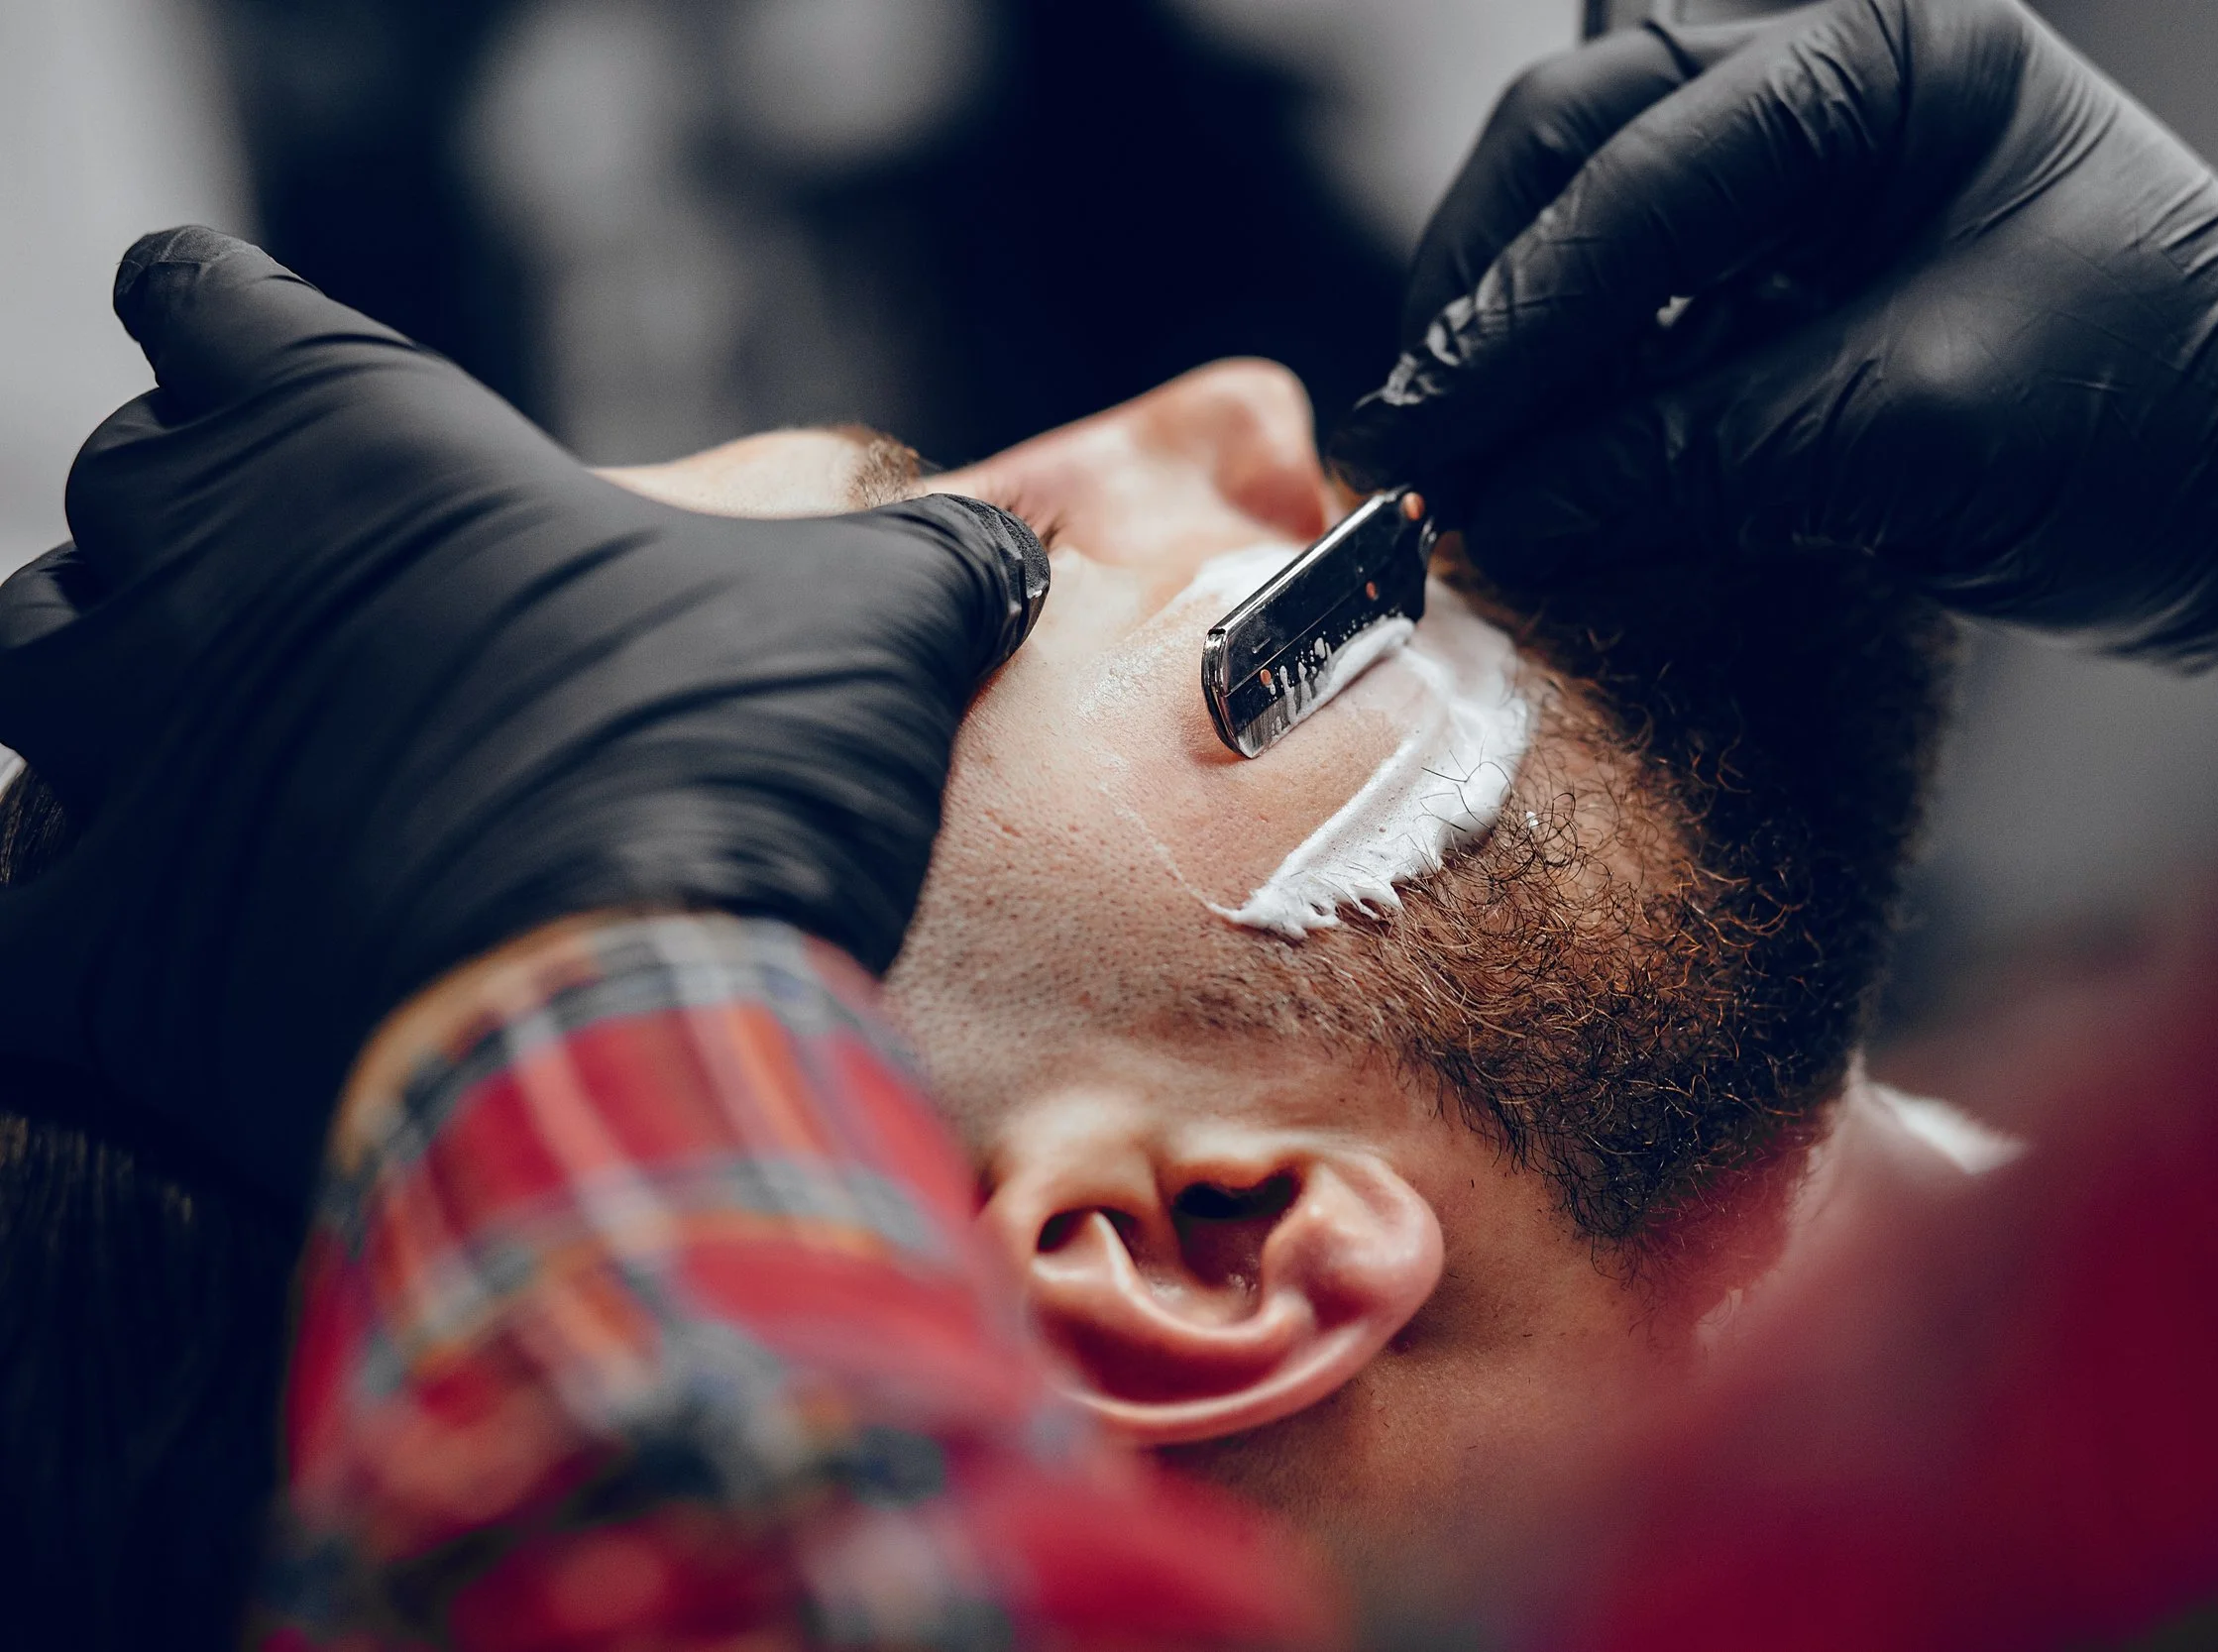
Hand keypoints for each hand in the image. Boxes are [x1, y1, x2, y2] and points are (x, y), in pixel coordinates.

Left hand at [0, 228, 1046, 1210]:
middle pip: (123, 490)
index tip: (277, 367)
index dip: (236, 324)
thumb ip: (930, 557)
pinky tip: (167, 926)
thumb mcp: (873, 625)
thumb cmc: (737, 774)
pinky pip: (24, 906)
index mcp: (364, 452)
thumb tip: (1011, 548)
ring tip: (224, 732)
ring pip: (38, 664)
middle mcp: (211, 579)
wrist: (639, 1025)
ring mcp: (134, 759)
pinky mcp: (101, 945)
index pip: (207, 303)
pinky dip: (75, 907)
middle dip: (197, 523)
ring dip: (112, 684)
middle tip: (312, 587)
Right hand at [1329, 0, 2217, 674]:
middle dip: (1489, 292)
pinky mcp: (1802, 284)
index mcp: (1885, 58)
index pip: (1639, 166)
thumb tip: (1505, 511)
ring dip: (1514, 333)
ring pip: (1589, 218)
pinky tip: (1535, 455)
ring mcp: (1813, 181)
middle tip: (1418, 430)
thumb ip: (1690, 455)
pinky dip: (1577, 381)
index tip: (1434, 428)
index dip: (1519, 309)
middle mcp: (1835, 90)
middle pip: (1580, 148)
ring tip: (1457, 451)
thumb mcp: (1913, 430)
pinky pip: (1643, 310)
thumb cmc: (2167, 426)